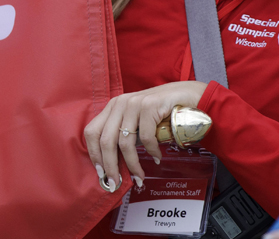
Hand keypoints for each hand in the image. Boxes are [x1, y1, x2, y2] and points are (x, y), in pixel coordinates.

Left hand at [83, 81, 206, 191]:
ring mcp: (134, 103)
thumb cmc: (161, 112)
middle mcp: (119, 103)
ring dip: (132, 164)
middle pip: (106, 140)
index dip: (94, 154)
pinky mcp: (150, 105)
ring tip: (139, 176)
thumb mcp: (137, 121)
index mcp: (112, 107)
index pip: (91, 131)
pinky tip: (156, 157)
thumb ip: (125, 136)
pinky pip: (146, 137)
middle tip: (116, 183)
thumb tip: (115, 166)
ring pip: (125, 142)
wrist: (186, 94)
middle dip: (110, 166)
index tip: (101, 173)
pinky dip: (151, 152)